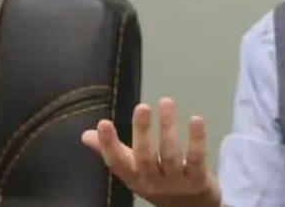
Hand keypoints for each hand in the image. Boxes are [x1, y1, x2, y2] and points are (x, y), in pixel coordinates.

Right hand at [81, 98, 221, 206]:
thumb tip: (86, 134)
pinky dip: (197, 140)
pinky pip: (197, 159)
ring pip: (170, 155)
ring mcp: (176, 183)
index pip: (116, 163)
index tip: (103, 123)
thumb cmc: (159, 183)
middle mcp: (152, 181)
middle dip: (142, 132)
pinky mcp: (199, 181)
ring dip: (168, 128)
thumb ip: (115, 152)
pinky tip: (196, 120)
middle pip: (145, 158)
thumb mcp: (135, 171)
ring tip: (166, 102)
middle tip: (141, 107)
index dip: (108, 145)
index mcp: (134, 178)